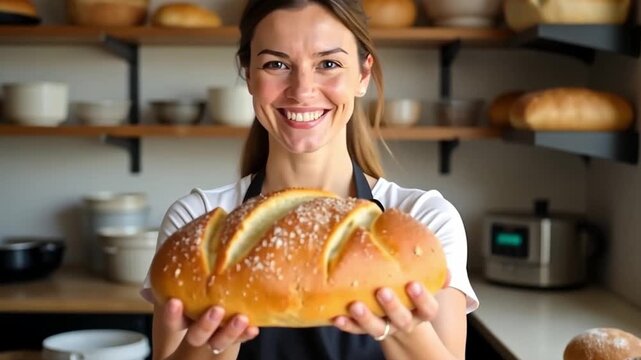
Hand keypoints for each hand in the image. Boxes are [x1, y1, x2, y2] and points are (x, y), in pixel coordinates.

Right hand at [161, 298, 259, 354]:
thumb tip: (152, 286)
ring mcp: (211, 347)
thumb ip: (167, 296)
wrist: (197, 355)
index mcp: (176, 332)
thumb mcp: (174, 313)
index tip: (174, 302)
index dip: (171, 316)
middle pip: (197, 338)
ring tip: (241, 318)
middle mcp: (192, 345)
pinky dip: (245, 335)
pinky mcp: (228, 347)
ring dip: (230, 331)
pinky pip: (237, 343)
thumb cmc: (186, 324)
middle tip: (215, 310)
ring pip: (219, 344)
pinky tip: (253, 328)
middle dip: (205, 325)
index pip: (170, 325)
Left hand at [332, 271, 449, 340]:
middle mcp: (405, 322)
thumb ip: (435, 276)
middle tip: (382, 291)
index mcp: (421, 312)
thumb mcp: (426, 286)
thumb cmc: (412, 294)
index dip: (422, 299)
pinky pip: (356, 330)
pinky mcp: (366, 330)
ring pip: (377, 328)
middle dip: (392, 306)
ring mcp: (385, 328)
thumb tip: (447, 269)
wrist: (401, 321)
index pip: (428, 309)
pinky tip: (336, 317)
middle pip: (401, 320)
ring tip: (354, 305)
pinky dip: (346, 324)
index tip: (413, 285)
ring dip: (365, 318)